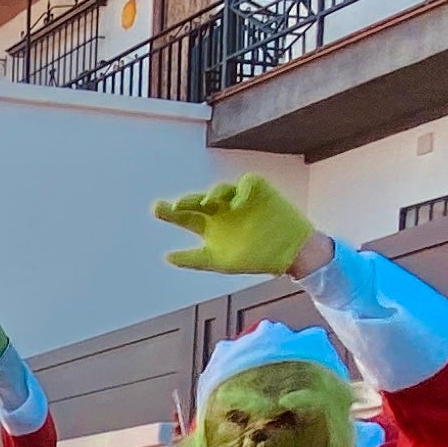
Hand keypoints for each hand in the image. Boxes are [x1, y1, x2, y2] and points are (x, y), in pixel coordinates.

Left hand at [151, 174, 316, 277]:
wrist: (291, 253)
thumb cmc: (255, 258)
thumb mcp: (220, 261)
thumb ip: (194, 259)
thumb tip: (167, 257)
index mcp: (209, 225)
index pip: (185, 216)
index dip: (171, 212)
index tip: (157, 209)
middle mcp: (220, 209)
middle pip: (199, 201)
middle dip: (187, 202)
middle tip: (176, 206)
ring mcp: (238, 198)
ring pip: (220, 191)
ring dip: (213, 194)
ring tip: (207, 201)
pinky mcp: (257, 190)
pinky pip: (247, 185)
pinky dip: (242, 190)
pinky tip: (237, 200)